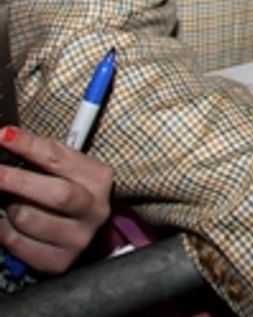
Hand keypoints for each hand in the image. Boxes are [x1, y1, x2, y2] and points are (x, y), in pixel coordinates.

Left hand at [0, 125, 112, 274]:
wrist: (80, 231)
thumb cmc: (68, 190)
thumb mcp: (66, 169)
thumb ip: (43, 158)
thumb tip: (6, 139)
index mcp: (99, 178)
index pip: (60, 158)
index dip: (29, 145)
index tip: (4, 135)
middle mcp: (94, 209)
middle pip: (56, 194)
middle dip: (16, 180)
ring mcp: (78, 238)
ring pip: (28, 218)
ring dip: (10, 208)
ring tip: (14, 202)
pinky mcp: (58, 261)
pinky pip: (15, 242)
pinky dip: (2, 229)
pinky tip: (6, 221)